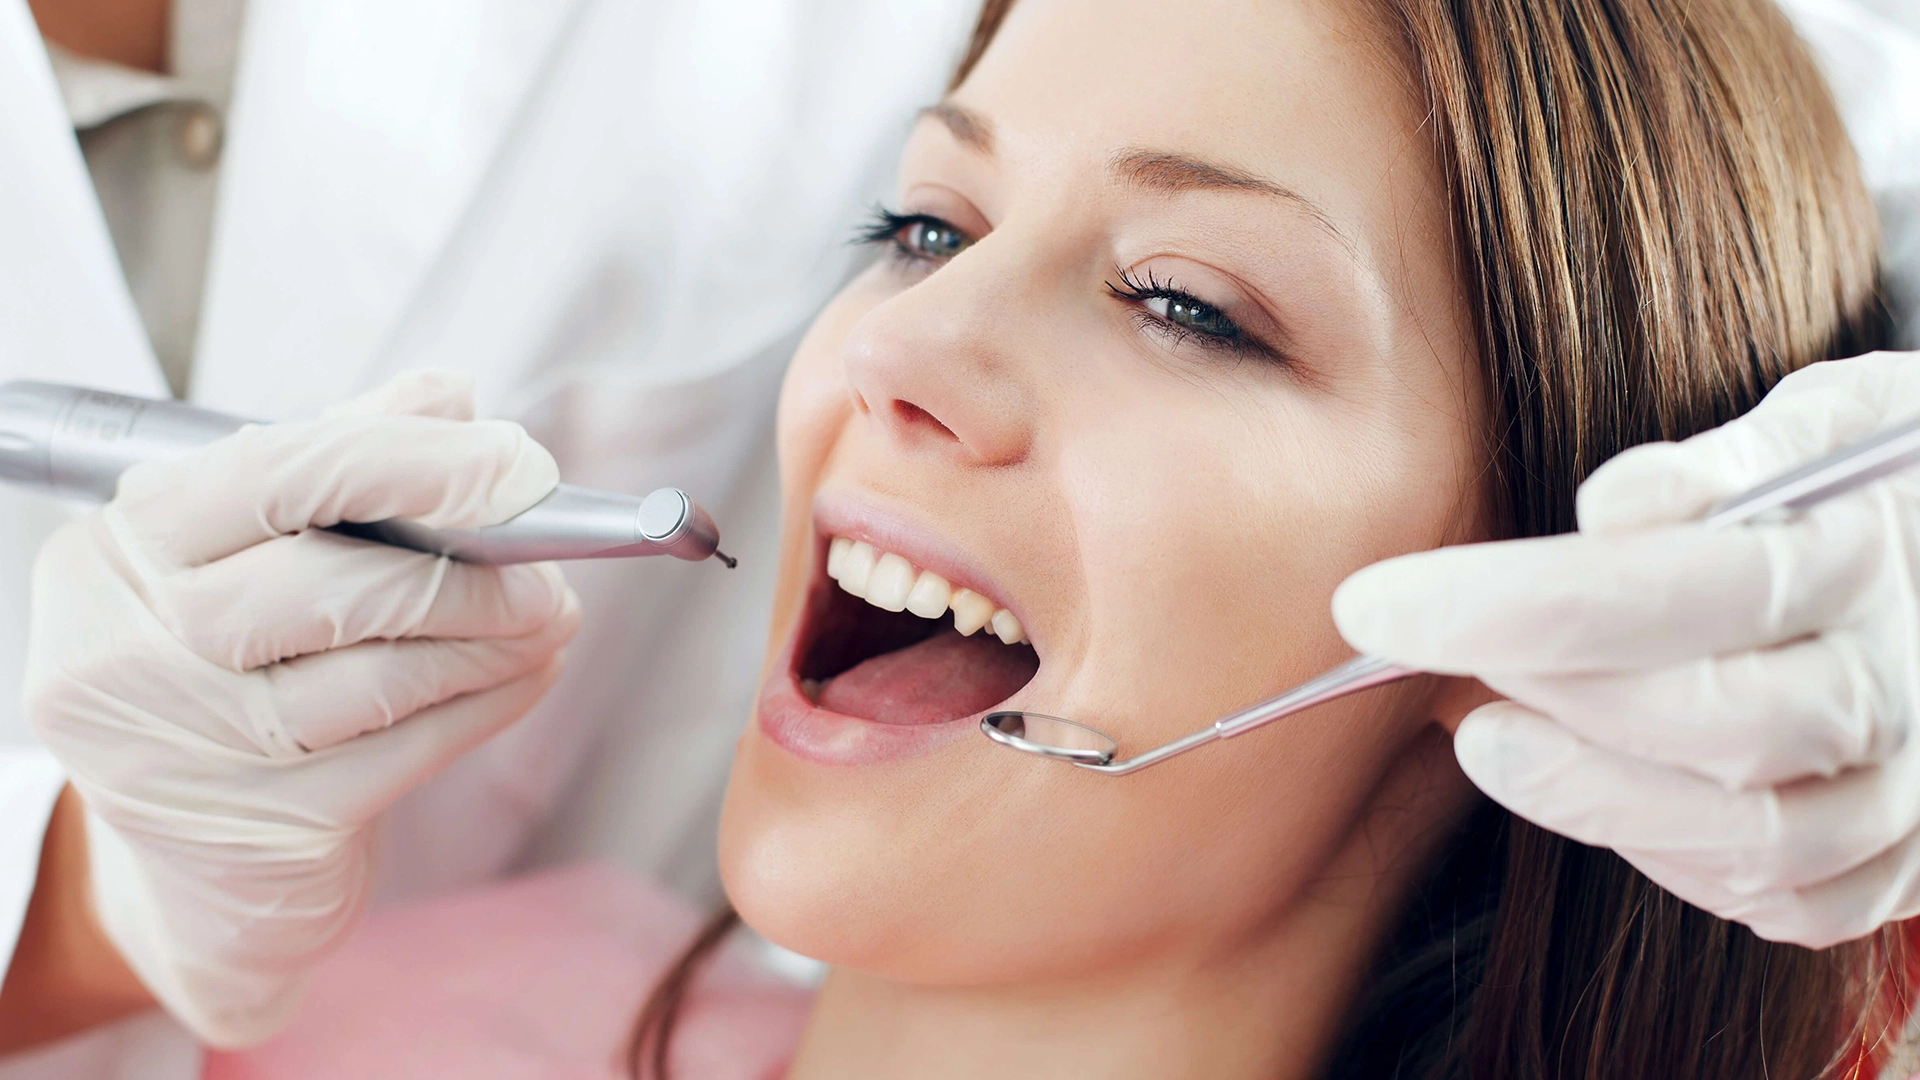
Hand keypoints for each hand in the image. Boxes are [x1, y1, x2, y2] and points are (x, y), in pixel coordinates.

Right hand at [24, 372, 580, 1044]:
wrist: (190, 860)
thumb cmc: (226, 669)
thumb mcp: (246, 551)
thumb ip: (339, 460)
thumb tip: (451, 398)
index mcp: (119, 549)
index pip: (277, 473)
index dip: (415, 461)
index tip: (519, 465)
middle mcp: (128, 650)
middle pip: (336, 585)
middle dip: (472, 570)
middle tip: (548, 566)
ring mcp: (190, 751)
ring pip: (385, 675)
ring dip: (496, 639)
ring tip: (550, 614)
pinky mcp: (267, 829)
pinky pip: (412, 749)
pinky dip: (490, 702)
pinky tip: (526, 672)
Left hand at [1333, 351, 1919, 948]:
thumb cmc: (1870, 481)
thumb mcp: (1827, 421)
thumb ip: (1728, 461)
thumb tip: (1611, 504)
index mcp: (1873, 558)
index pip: (1686, 589)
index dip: (1519, 604)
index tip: (1375, 603)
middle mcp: (1904, 690)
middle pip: (1714, 724)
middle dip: (1542, 693)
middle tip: (1413, 654)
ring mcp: (1908, 794)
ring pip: (1745, 837)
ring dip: (1584, 789)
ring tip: (1481, 732)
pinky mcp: (1891, 867)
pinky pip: (1776, 898)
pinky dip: (1663, 854)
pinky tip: (1581, 787)